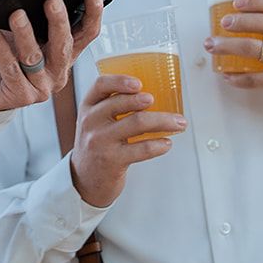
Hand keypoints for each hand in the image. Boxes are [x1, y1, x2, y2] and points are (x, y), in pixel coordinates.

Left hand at [0, 0, 104, 114]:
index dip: (93, 13)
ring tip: (16, 14)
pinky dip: (1, 49)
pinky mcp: (21, 96)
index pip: (86, 33)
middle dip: (59, 21)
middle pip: (64, 45)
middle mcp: (57, 71)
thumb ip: (27, 16)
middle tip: (52, 0)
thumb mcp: (15, 29)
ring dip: (25, 34)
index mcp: (63, 52)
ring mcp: (42, 87)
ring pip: (35, 57)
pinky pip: (11, 70)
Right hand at [68, 74, 185, 206]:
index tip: (139, 83)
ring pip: (137, 123)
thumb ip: (114, 107)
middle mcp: (91, 122)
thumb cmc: (97, 146)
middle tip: (168, 103)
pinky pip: (142, 149)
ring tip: (179, 123)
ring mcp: (101, 141)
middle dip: (149, 100)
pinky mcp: (112, 161)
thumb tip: (154, 95)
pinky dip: (159, 145)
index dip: (120, 81)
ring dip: (163, 121)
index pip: (100, 85)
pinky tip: (167, 143)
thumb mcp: (96, 122)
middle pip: (123, 103)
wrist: (84, 181)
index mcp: (88, 107)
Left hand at [205, 0, 262, 112]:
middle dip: (233, 23)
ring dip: (225, 47)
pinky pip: (253, 77)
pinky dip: (236, 77)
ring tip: (213, 46)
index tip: (235, 3)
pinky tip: (228, 75)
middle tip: (221, 25)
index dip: (249, 1)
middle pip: (256, 23)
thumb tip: (250, 14)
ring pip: (249, 48)